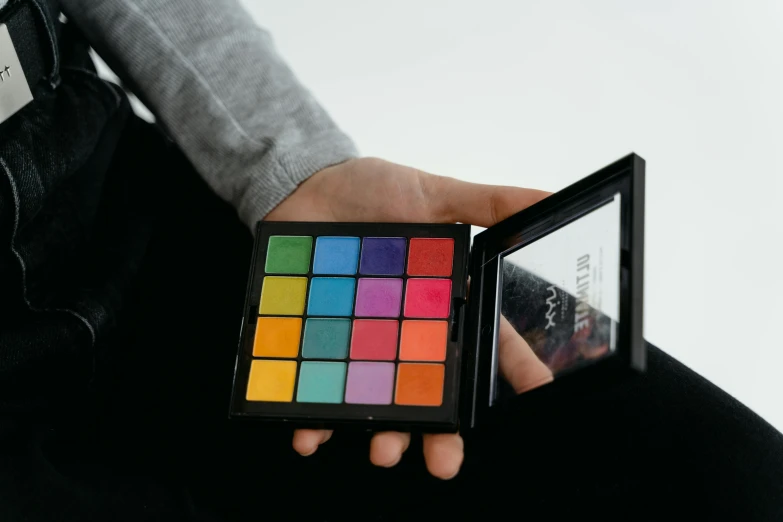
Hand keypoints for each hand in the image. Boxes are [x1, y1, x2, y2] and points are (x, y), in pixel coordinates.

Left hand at [266, 157, 553, 478]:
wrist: (303, 185)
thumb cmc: (371, 190)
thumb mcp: (434, 192)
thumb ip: (489, 201)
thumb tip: (547, 197)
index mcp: (445, 303)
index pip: (486, 344)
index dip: (514, 371)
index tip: (536, 397)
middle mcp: (409, 333)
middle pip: (435, 392)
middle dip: (443, 432)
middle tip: (445, 461)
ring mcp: (365, 344)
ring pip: (382, 402)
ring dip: (385, 434)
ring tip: (383, 451)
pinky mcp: (323, 347)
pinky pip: (320, 392)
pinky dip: (314, 420)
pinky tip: (310, 435)